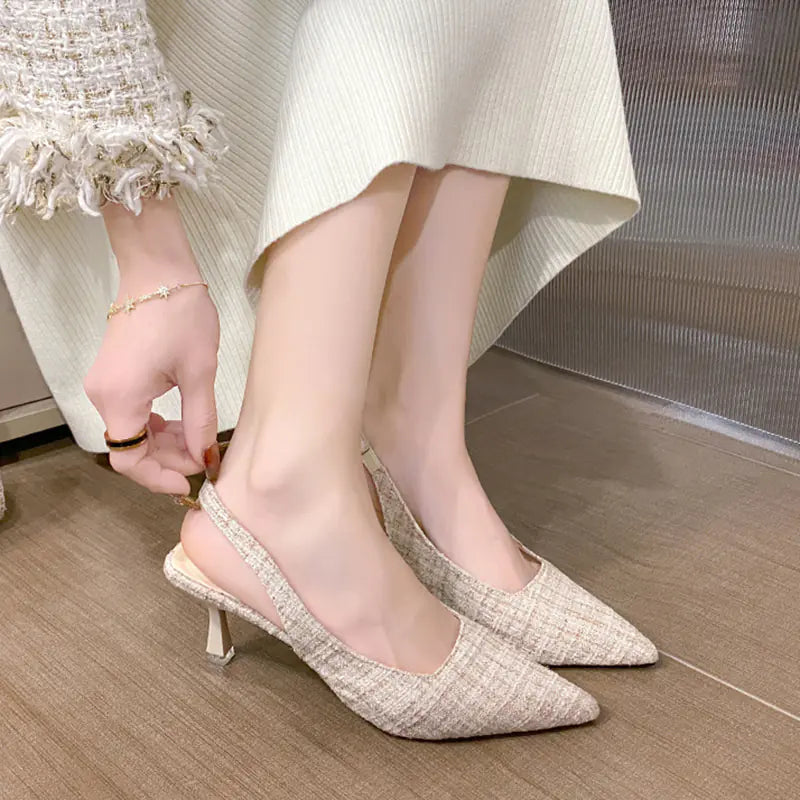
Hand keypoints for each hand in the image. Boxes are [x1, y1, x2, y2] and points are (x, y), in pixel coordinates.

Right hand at [84, 197, 220, 493]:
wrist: (158, 267)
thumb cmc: (181, 313)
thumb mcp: (200, 373)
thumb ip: (200, 421)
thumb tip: (205, 458)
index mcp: (120, 398)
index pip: (129, 460)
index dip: (159, 478)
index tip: (190, 483)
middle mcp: (103, 395)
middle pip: (128, 449)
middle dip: (166, 461)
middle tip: (203, 459)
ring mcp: (105, 384)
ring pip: (130, 432)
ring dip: (162, 444)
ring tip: (198, 441)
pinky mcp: (114, 375)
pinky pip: (131, 413)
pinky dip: (155, 425)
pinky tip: (182, 423)